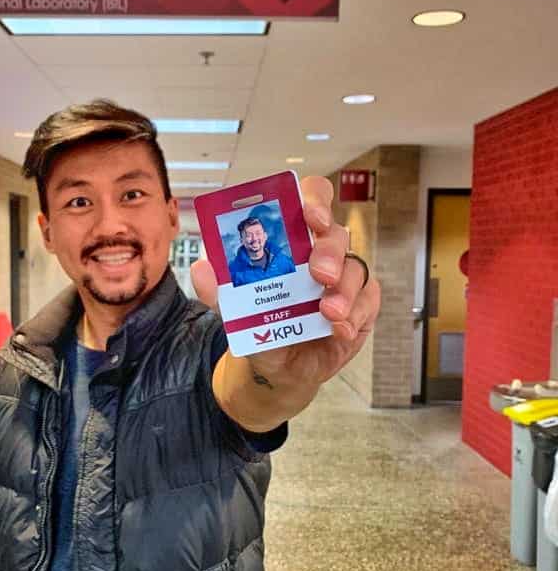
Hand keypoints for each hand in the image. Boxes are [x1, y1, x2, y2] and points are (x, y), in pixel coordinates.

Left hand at [191, 175, 380, 395]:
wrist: (277, 369)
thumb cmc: (260, 326)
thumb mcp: (235, 311)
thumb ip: (219, 291)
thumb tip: (201, 270)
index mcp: (294, 241)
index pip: (311, 201)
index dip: (314, 200)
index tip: (309, 215)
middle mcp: (323, 253)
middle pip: (336, 234)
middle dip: (329, 251)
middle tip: (319, 274)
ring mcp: (346, 279)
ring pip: (356, 268)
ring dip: (343, 290)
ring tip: (328, 313)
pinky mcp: (361, 306)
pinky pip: (368, 302)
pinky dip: (354, 315)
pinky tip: (339, 330)